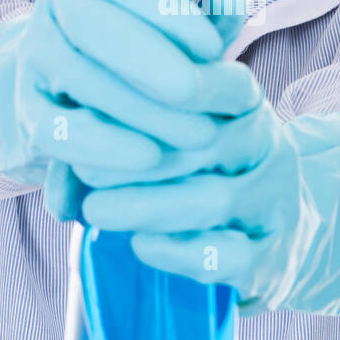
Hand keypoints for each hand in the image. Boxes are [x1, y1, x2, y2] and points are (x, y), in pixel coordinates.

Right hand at [0, 0, 260, 217]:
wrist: (78, 87)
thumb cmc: (150, 46)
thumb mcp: (180, 25)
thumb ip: (209, 13)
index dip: (162, 7)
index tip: (212, 44)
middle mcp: (56, 3)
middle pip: (94, 28)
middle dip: (152, 63)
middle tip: (200, 91)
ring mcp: (37, 56)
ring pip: (80, 79)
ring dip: (141, 110)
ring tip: (199, 133)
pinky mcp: (27, 108)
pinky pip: (56, 129)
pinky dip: (104, 145)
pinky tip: (150, 157)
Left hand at [80, 102, 339, 315]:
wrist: (276, 228)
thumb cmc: (203, 170)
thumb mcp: (175, 132)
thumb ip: (123, 128)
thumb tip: (62, 144)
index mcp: (244, 102)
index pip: (209, 83)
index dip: (153, 94)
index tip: (95, 104)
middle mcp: (268, 145)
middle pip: (207, 142)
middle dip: (137, 158)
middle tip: (84, 169)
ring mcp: (276, 201)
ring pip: (216, 199)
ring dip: (147, 206)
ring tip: (96, 209)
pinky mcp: (273, 256)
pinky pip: (230, 254)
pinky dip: (180, 252)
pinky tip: (142, 244)